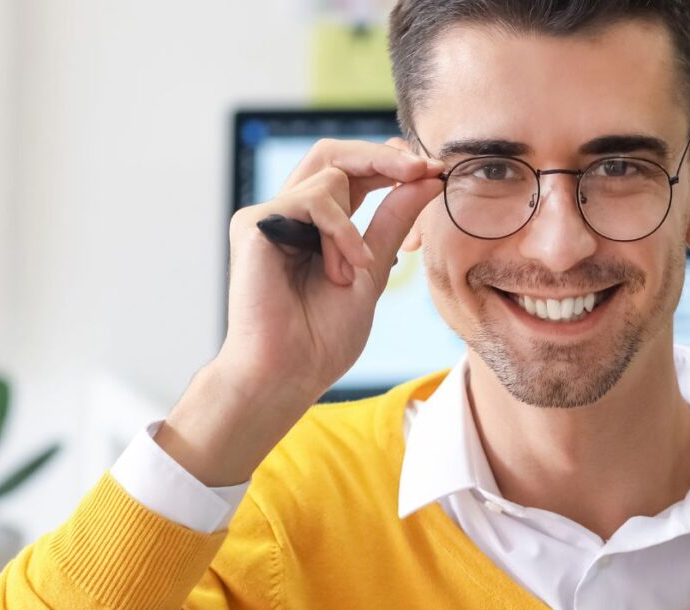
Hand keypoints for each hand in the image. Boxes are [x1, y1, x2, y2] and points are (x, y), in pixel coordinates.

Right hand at [221, 135, 442, 401]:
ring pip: (330, 176)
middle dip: (384, 156)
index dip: (391, 164)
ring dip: (356, 228)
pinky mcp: (255, 224)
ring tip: (355, 273)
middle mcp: (289, 215)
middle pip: (334, 154)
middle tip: (425, 169)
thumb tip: (428, 180)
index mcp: (316, 226)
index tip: (434, 172)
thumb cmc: (322, 338)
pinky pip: (314, 200)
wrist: (287, 374)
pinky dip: (340, 233)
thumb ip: (394, 223)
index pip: (351, 172)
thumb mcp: (372, 272)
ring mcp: (269, 217)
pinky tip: (342, 270)